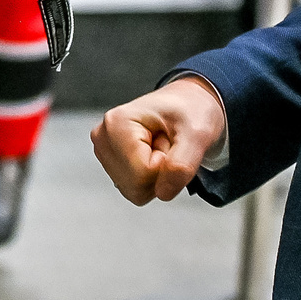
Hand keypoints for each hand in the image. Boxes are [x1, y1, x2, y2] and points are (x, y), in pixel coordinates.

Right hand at [92, 75, 225, 204]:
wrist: (186, 106)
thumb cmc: (189, 111)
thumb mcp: (197, 134)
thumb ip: (182, 165)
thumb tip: (163, 193)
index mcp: (117, 123)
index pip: (143, 172)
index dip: (166, 163)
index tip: (170, 140)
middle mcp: (103, 137)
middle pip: (136, 186)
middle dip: (161, 171)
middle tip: (168, 143)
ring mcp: (104, 152)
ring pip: (135, 191)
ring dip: (157, 175)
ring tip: (161, 146)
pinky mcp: (110, 164)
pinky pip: (134, 190)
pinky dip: (150, 179)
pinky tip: (152, 154)